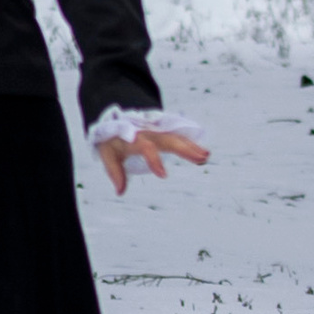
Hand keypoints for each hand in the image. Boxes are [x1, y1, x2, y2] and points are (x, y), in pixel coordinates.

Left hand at [95, 128, 211, 198]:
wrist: (113, 121)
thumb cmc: (111, 141)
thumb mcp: (107, 155)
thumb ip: (115, 172)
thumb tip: (120, 192)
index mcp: (135, 138)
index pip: (146, 148)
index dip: (155, 160)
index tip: (164, 175)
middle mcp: (149, 132)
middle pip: (169, 140)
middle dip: (185, 149)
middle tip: (200, 159)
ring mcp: (157, 129)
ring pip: (177, 136)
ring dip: (192, 145)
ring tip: (206, 155)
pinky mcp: (162, 129)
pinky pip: (178, 134)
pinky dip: (190, 141)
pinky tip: (203, 150)